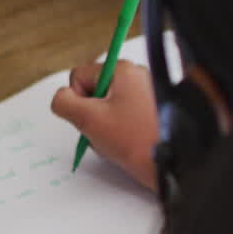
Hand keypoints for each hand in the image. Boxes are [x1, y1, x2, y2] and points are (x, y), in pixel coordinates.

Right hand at [50, 60, 158, 189]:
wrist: (172, 164)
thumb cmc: (137, 141)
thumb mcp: (89, 120)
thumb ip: (64, 103)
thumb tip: (61, 97)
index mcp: (122, 70)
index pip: (79, 76)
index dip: (78, 100)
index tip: (92, 117)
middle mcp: (136, 75)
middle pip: (94, 91)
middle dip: (92, 114)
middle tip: (106, 131)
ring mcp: (146, 92)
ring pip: (107, 105)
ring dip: (104, 124)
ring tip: (119, 139)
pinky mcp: (151, 109)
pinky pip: (122, 114)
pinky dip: (119, 129)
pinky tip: (128, 142)